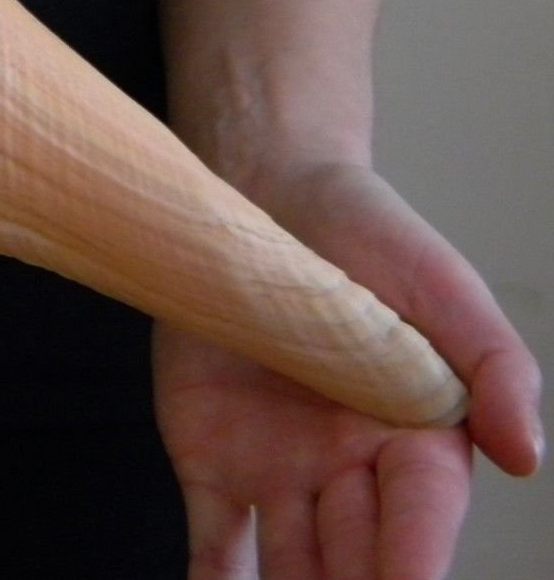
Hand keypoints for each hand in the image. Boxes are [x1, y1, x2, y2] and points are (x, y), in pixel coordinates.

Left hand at [154, 161, 541, 578]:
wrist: (267, 189)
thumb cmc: (369, 235)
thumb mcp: (445, 288)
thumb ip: (497, 368)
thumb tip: (528, 455)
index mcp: (417, 442)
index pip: (420, 522)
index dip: (413, 566)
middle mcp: (350, 472)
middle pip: (356, 561)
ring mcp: (278, 470)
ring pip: (292, 565)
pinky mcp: (211, 456)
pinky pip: (215, 537)